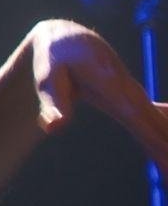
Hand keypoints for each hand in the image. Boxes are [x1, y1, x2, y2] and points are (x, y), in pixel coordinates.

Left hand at [22, 21, 167, 166]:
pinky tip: (165, 164)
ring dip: (166, 148)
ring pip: (161, 125)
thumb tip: (54, 128)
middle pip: (157, 126)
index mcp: (113, 87)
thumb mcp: (49, 80)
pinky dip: (163, 140)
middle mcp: (131, 93)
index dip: (156, 137)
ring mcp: (137, 98)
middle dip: (167, 148)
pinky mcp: (137, 104)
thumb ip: (54, 104)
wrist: (72, 41)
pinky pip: (156, 125)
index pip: (138, 117)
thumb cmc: (56, 60)